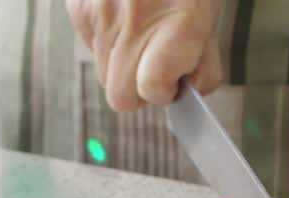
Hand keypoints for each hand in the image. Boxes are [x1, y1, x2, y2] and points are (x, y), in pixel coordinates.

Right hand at [66, 0, 221, 111]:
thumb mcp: (210, 16)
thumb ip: (203, 62)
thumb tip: (189, 90)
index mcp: (174, 27)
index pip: (151, 90)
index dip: (163, 92)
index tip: (172, 82)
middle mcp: (132, 25)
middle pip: (121, 96)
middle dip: (137, 88)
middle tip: (155, 62)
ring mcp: (99, 17)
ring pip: (103, 72)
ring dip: (122, 62)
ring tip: (141, 28)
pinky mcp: (78, 10)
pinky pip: (91, 45)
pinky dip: (107, 39)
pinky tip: (123, 14)